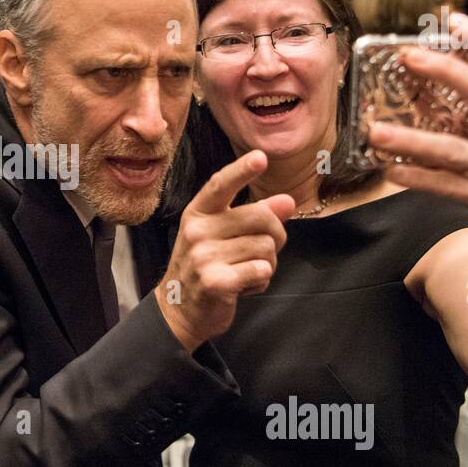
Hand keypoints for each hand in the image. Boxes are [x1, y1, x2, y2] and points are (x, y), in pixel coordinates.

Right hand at [156, 148, 294, 351]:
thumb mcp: (223, 235)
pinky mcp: (215, 281)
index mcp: (198, 213)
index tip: (260, 157)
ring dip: (266, 263)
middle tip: (265, 250)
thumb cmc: (207, 265)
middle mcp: (198, 230)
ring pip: (266, 248)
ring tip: (245, 271)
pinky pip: (262, 271)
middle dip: (275, 235)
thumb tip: (287, 201)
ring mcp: (204, 256)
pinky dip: (261, 281)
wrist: (180, 309)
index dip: (241, 170)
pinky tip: (244, 286)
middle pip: (261, 217)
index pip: (220, 185)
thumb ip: (255, 215)